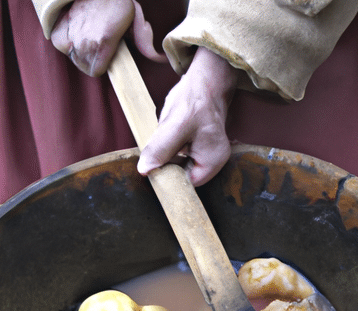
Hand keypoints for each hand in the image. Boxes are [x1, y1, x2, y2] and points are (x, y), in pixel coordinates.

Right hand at [51, 0, 164, 76]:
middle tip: (99, 44)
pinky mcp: (58, 30)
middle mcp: (85, 41)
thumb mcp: (136, 21)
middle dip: (93, 60)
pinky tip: (77, 33)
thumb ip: (146, 44)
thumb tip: (162, 60)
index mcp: (104, 41)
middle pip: (85, 66)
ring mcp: (70, 35)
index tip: (106, 57)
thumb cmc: (117, 3)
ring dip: (81, 52)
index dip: (103, 66)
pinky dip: (68, 43)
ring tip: (89, 37)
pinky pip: (63, 48)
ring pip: (74, 58)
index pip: (96, 71)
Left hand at [137, 47, 238, 185]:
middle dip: (167, 161)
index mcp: (213, 163)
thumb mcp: (176, 124)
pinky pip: (176, 153)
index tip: (155, 164)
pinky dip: (169, 144)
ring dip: (166, 152)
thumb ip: (161, 149)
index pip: (185, 184)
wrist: (206, 80)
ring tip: (172, 132)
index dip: (168, 177)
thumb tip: (144, 170)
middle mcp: (212, 162)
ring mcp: (204, 155)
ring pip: (175, 163)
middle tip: (166, 140)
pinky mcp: (196, 147)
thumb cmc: (197, 99)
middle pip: (180, 174)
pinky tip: (172, 130)